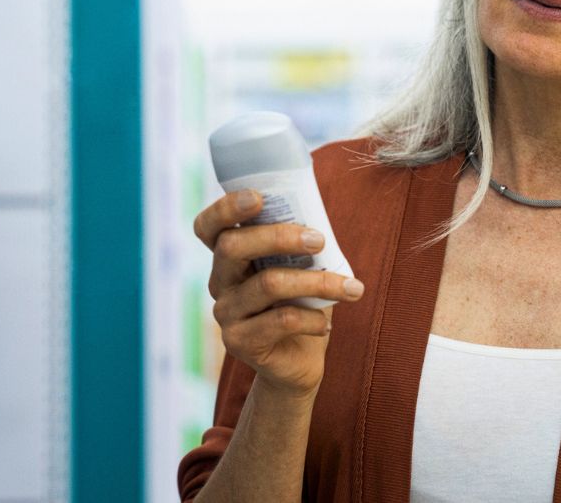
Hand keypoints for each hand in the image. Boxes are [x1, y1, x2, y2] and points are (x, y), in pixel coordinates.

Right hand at [193, 190, 364, 397]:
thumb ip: (300, 244)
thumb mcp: (300, 269)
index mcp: (230, 257)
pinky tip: (327, 325)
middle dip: (279, 236)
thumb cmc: (302, 304)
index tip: (259, 197)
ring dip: (317, 282)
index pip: (209, 227)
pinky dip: (313, 318)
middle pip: (232, 246)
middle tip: (319, 239)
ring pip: (268, 284)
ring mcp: (226, 313)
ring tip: (352, 288)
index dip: (225, 208)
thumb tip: (321, 221)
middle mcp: (220, 282)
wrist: (298, 363)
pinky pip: (281, 321)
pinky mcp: (239, 342)